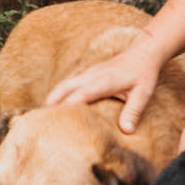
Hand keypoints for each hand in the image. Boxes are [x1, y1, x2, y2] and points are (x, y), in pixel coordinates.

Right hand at [45, 37, 165, 132]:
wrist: (143, 53)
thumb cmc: (143, 74)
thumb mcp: (143, 93)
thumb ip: (134, 112)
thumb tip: (126, 131)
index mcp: (103, 81)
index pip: (80, 95)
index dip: (67, 108)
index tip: (56, 122)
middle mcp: (91, 75)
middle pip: (63, 88)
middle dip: (51, 104)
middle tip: (41, 122)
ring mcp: (87, 73)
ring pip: (63, 85)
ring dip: (52, 99)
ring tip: (43, 119)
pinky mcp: (87, 75)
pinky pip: (69, 84)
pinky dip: (59, 95)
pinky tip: (56, 109)